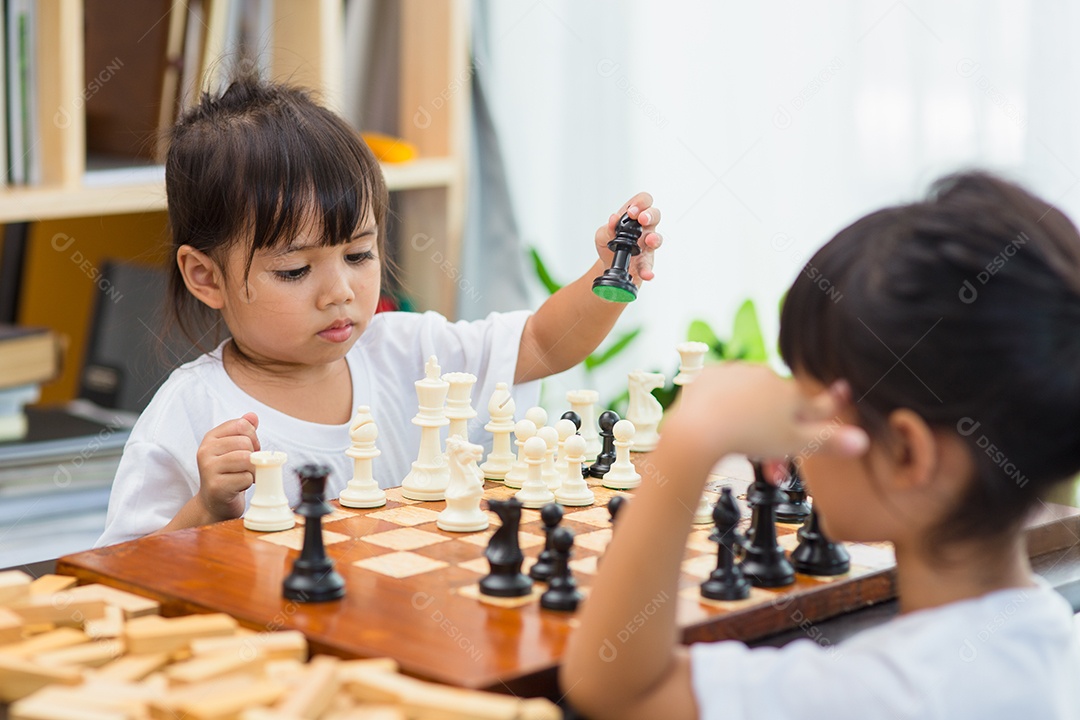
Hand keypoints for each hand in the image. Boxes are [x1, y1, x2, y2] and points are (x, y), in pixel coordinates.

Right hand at [195, 412, 260, 521]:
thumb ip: (243, 431)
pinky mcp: (216, 486)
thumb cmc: (228, 474)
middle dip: (254, 456)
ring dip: (253, 470)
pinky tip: (239, 487)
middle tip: (248, 467)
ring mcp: (209, 469)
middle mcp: (206, 451)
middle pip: (245, 443)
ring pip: (246, 459)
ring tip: (244, 476)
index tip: (249, 450)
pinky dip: (248, 483)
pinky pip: (245, 478)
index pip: (242, 425)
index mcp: (211, 438)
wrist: (214, 503)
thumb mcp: (234, 449)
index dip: (253, 437)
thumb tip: (252, 415)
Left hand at [595, 192, 662, 282]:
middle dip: (650, 215)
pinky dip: (648, 270)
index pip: (644, 201)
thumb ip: (607, 227)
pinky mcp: (646, 262)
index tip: (632, 212)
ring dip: (655, 238)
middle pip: (655, 215)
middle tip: (641, 219)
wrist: (608, 265)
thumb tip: (613, 219)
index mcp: (633, 217)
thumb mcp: (602, 234)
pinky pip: (649, 266)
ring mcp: (647, 245)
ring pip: (657, 238)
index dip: (641, 202)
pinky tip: (647, 274)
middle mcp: (644, 229)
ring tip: (649, 241)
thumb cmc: (609, 244)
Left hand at [659, 364, 867, 466]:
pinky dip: (725, 405)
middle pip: (779, 407)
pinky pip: (723, 390)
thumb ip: (828, 441)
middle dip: (778, 432)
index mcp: (790, 394)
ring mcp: (738, 374)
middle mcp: (767, 378)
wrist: (699, 428)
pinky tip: (721, 423)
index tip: (844, 389)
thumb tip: (864, 441)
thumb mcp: (793, 444)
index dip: (831, 402)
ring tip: (744, 445)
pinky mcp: (710, 376)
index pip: (816, 403)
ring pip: (751, 398)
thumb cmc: (748, 437)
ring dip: (752, 418)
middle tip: (771, 466)